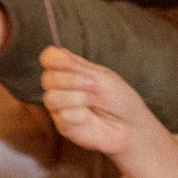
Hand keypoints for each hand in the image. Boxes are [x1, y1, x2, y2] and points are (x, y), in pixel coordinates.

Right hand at [37, 46, 163, 159]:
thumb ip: (78, 67)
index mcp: (71, 70)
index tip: (70, 63)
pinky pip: (62, 115)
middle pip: (47, 78)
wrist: (130, 125)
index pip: (49, 58)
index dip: (54, 58)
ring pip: (51, 98)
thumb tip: (57, 52)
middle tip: (92, 83)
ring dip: (76, 97)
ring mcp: (60, 107)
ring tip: (94, 100)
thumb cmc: (119, 98)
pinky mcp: (63, 125)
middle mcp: (62, 87)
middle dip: (70, 80)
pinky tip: (89, 117)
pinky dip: (79, 114)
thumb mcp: (102, 77)